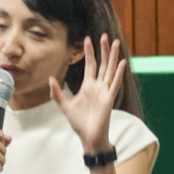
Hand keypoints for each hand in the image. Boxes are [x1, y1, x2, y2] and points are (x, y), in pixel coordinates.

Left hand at [50, 34, 125, 153]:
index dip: (89, 52)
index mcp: (88, 86)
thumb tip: (50, 79)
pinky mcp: (109, 99)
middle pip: (102, 64)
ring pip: (110, 70)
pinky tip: (122, 62)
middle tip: (104, 36)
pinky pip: (115, 84)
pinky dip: (119, 73)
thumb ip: (57, 93)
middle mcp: (98, 86)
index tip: (87, 39)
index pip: (90, 65)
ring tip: (116, 43)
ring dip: (113, 57)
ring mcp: (105, 92)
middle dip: (103, 50)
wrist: (88, 137)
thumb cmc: (79, 123)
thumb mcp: (65, 106)